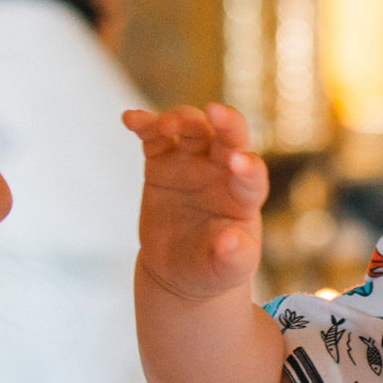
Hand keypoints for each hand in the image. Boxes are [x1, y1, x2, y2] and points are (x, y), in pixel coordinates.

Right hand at [123, 104, 268, 302]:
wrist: (179, 268)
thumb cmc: (212, 268)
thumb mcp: (227, 271)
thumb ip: (233, 257)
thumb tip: (231, 241)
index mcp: (244, 196)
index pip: (252, 175)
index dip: (248, 167)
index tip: (239, 164)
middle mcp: (222, 171)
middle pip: (229, 136)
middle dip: (225, 121)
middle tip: (215, 112)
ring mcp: (191, 162)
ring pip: (192, 128)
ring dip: (180, 119)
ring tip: (163, 125)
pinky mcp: (162, 161)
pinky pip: (154, 137)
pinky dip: (144, 124)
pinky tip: (130, 119)